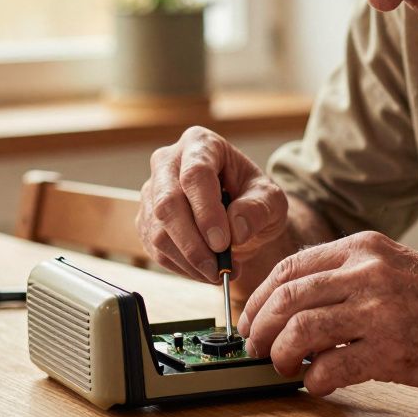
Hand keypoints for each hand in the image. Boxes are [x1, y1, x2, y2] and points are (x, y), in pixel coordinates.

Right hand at [136, 126, 288, 282]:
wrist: (239, 216)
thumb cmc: (254, 199)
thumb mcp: (271, 200)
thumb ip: (258, 209)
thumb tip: (235, 229)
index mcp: (200, 144)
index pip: (195, 175)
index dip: (206, 212)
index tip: (223, 242)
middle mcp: (168, 162)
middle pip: (167, 203)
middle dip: (193, 244)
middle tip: (219, 268)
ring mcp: (152, 191)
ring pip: (158, 231)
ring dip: (190, 261)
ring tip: (220, 272)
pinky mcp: (146, 220)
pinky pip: (156, 249)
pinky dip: (182, 267)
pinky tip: (205, 271)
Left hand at [237, 232, 417, 395]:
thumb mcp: (395, 266)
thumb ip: (348, 276)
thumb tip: (294, 305)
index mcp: (364, 248)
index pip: (290, 268)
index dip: (260, 299)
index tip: (252, 321)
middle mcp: (368, 273)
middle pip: (287, 299)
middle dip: (260, 329)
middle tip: (257, 350)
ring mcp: (381, 311)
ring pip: (301, 331)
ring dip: (281, 356)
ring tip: (285, 368)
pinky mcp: (394, 351)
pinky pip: (332, 369)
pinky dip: (314, 382)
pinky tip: (319, 385)